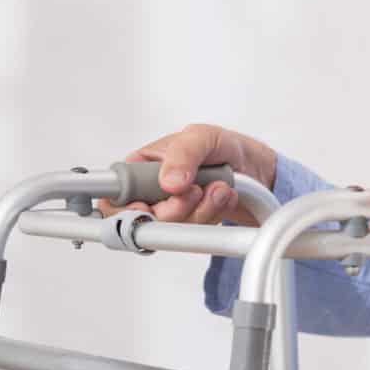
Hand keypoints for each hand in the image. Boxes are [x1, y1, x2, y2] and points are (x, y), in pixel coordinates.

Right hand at [96, 123, 277, 228]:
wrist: (256, 166)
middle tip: (195, 191)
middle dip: (174, 209)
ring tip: (218, 187)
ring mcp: (173, 208)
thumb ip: (183, 154)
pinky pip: (196, 233)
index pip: (114, 195)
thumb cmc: (223, 145)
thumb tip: (169, 181)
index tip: (143, 209)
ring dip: (200, 210)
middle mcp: (152, 191)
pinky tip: (223, 196)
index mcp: (142, 166)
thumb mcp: (202, 137)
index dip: (123, 208)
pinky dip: (213, 214)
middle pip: (144, 218)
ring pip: (172, 229)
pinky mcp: (192, 223)